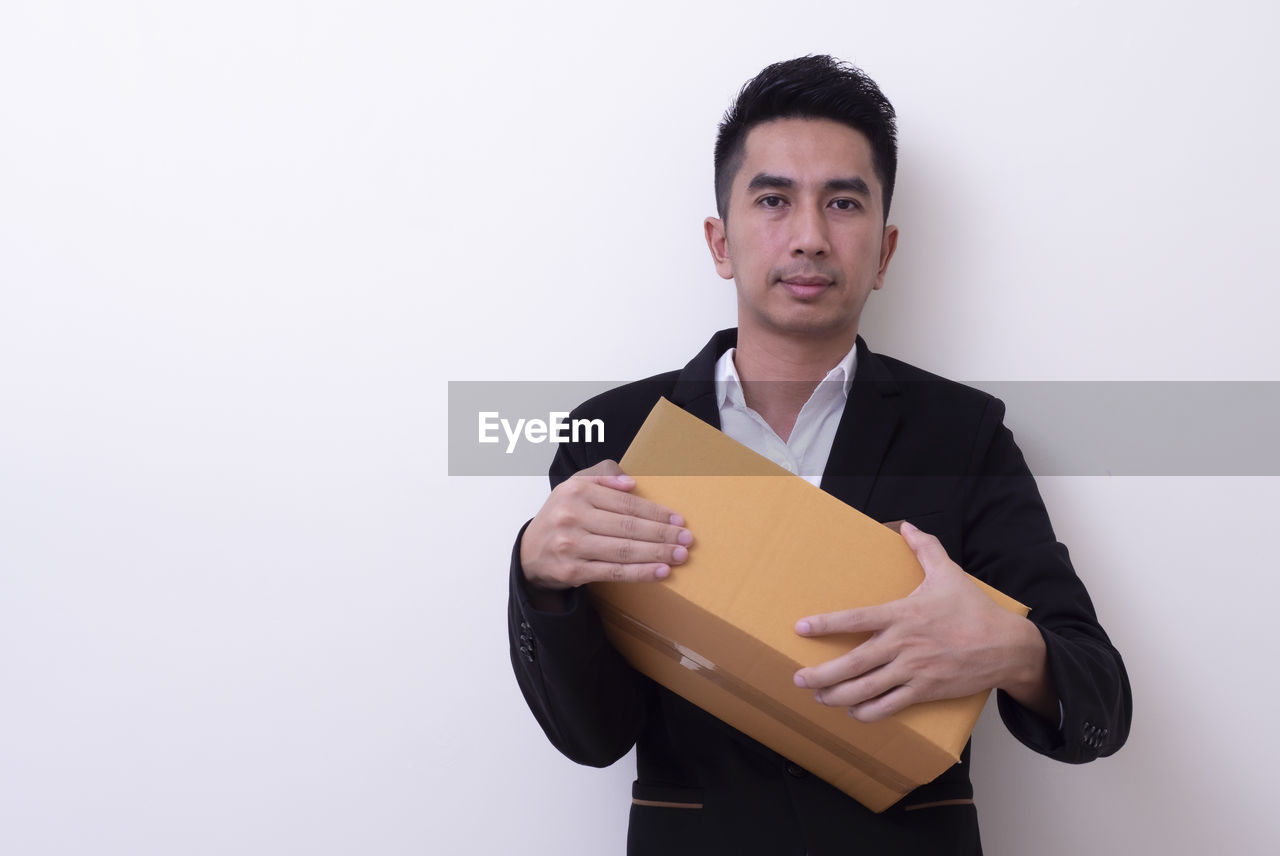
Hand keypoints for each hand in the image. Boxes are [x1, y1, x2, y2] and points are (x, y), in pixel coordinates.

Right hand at [520, 459, 693, 591]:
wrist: (529, 552)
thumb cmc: (560, 516)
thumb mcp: (573, 487)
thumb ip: (602, 477)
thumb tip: (631, 483)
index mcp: (577, 491)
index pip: (626, 503)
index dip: (655, 512)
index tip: (678, 519)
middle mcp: (573, 516)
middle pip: (628, 527)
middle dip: (662, 533)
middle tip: (687, 539)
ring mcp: (572, 545)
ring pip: (623, 550)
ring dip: (656, 553)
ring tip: (679, 555)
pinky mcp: (573, 571)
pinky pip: (613, 572)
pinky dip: (640, 572)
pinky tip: (660, 572)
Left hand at [792, 521, 1053, 721]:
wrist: (1008, 646)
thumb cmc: (975, 610)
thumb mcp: (949, 573)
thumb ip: (925, 549)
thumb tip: (907, 526)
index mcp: (903, 615)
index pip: (856, 619)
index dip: (826, 624)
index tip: (801, 627)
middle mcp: (903, 645)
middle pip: (853, 663)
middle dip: (821, 674)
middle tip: (798, 677)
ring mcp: (914, 671)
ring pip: (866, 689)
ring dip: (837, 696)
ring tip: (818, 696)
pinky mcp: (925, 691)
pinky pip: (890, 707)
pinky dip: (868, 712)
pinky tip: (854, 711)